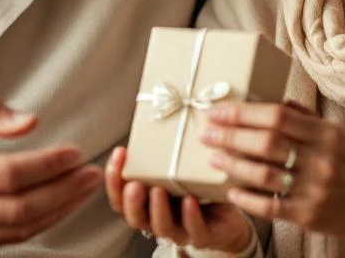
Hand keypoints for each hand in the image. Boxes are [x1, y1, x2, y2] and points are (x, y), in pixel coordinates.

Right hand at [0, 94, 101, 256]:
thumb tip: (30, 122)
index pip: (8, 174)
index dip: (47, 165)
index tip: (73, 152)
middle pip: (22, 206)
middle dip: (65, 190)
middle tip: (91, 172)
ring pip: (24, 227)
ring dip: (63, 207)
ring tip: (85, 186)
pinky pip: (17, 236)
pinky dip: (47, 220)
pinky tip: (64, 201)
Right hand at [105, 147, 253, 252]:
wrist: (230, 215)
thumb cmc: (199, 187)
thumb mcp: (180, 167)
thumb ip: (166, 152)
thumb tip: (164, 109)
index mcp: (147, 201)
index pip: (121, 196)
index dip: (114, 179)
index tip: (119, 154)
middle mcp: (158, 217)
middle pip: (135, 216)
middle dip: (130, 200)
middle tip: (133, 184)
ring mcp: (180, 229)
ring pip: (161, 227)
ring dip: (157, 209)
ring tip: (158, 191)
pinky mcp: (203, 235)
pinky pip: (194, 231)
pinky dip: (190, 216)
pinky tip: (189, 201)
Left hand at [201, 102, 344, 242]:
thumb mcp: (332, 132)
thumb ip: (302, 116)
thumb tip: (271, 100)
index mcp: (323, 133)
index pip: (277, 116)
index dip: (243, 113)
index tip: (218, 111)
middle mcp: (319, 159)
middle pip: (266, 143)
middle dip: (230, 136)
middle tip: (206, 133)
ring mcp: (313, 188)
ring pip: (264, 174)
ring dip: (233, 165)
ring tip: (213, 158)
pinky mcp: (307, 214)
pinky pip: (270, 206)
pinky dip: (246, 198)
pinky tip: (230, 190)